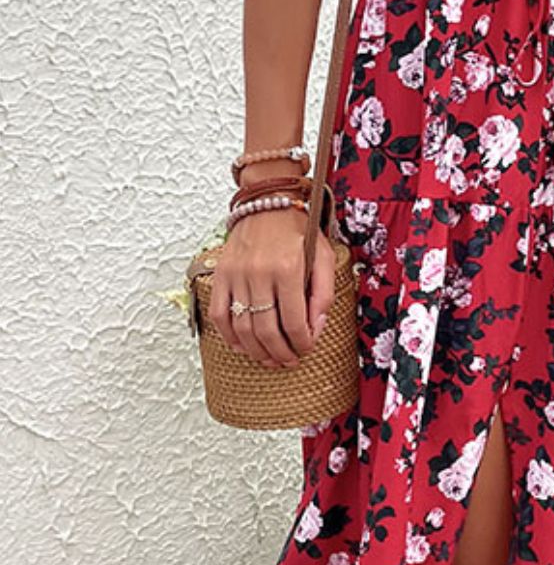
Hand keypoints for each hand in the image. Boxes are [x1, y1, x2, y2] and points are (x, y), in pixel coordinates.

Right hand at [208, 206, 336, 369]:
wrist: (267, 203)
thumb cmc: (298, 230)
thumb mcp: (324, 256)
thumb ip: (324, 293)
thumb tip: (316, 327)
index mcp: (288, 268)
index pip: (294, 321)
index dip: (302, 342)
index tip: (307, 348)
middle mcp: (259, 273)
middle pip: (267, 330)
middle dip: (281, 353)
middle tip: (290, 361)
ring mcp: (236, 275)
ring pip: (242, 328)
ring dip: (257, 351)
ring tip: (270, 359)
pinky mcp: (220, 275)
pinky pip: (219, 315)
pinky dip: (229, 337)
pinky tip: (243, 346)